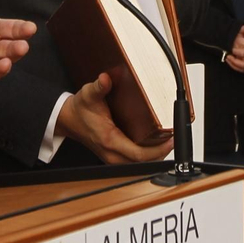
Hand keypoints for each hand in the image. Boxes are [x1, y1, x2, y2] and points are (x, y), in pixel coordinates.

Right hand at [54, 72, 174, 163]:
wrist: (69, 120)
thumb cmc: (80, 110)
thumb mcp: (88, 95)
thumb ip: (99, 86)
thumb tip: (106, 79)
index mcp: (109, 140)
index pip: (139, 154)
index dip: (158, 149)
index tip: (171, 139)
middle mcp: (112, 154)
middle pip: (144, 162)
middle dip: (162, 152)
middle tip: (174, 138)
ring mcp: (113, 158)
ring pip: (141, 164)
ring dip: (156, 155)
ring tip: (168, 140)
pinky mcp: (114, 157)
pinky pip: (135, 161)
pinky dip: (148, 155)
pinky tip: (156, 144)